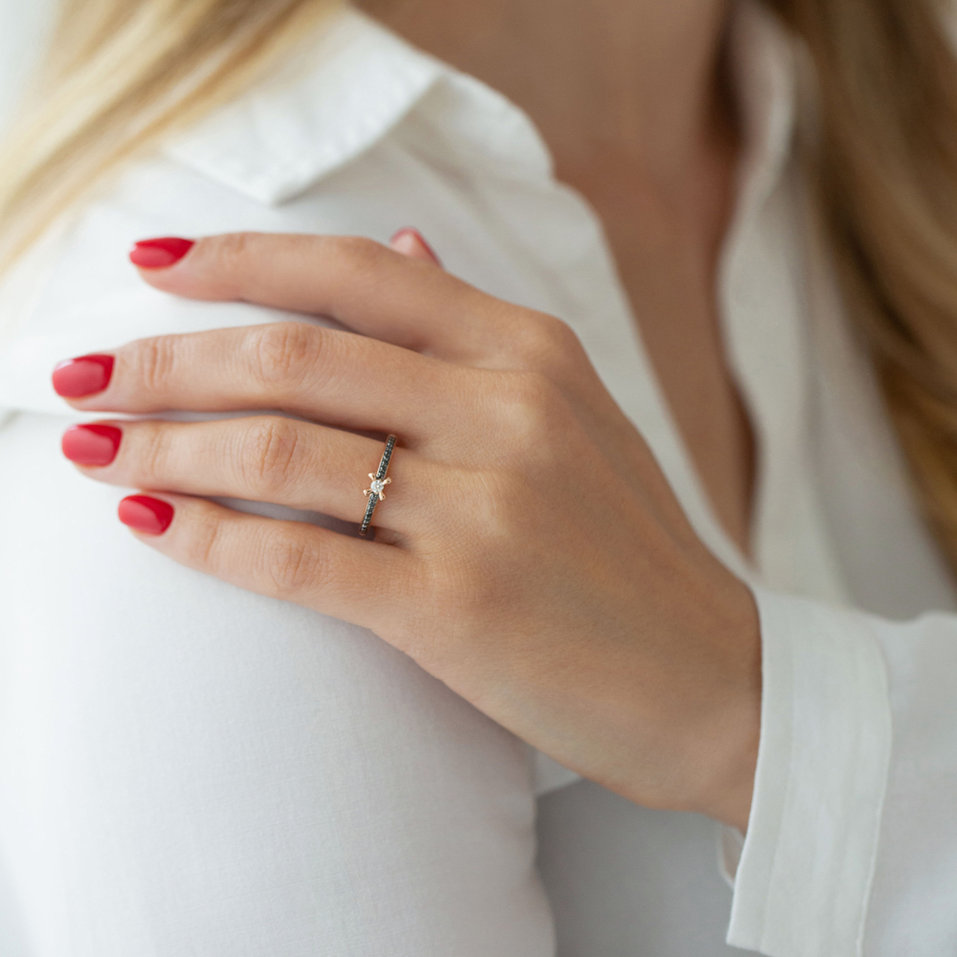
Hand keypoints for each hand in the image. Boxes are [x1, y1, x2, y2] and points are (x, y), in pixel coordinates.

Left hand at [52, 228, 760, 830]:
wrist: (710, 678)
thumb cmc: (628, 549)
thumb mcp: (576, 412)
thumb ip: (478, 330)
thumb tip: (400, 247)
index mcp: (532, 351)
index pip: (354, 274)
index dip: (239, 260)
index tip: (151, 268)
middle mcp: (509, 411)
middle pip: (294, 355)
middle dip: (166, 358)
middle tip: (81, 373)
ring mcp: (485, 508)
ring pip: (279, 448)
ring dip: (161, 441)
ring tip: (87, 445)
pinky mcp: (457, 606)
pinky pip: (297, 556)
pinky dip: (204, 535)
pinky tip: (144, 520)